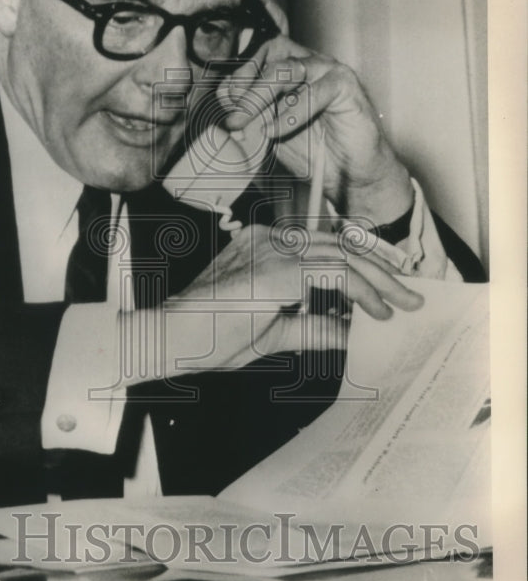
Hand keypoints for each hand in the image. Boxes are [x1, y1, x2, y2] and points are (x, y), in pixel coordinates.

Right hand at [123, 224, 423, 379]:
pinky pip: (332, 272)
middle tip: (410, 296)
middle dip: (380, 273)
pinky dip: (359, 291)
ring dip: (378, 281)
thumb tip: (347, 330)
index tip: (385, 290)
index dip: (360, 266)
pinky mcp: (276, 269)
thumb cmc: (205, 337)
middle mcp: (267, 240)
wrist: (170, 340)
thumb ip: (311, 327)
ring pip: (341, 255)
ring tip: (402, 303)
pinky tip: (375, 310)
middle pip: (338, 246)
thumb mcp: (272, 333)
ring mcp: (271, 251)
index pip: (323, 247)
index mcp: (262, 247)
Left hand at [217, 9, 413, 224]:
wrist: (351, 175)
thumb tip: (227, 116)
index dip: (238, 78)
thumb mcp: (271, 135)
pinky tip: (277, 132)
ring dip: (260, 97)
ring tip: (249, 124)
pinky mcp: (346, 86)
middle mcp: (310, 64)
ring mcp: (329, 71)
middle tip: (234, 118)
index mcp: (291, 71)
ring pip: (288, 69)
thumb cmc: (315, 153)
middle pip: (271, 54)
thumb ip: (251, 120)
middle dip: (245, 85)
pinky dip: (291, 113)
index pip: (258, 56)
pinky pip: (314, 91)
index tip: (225, 108)